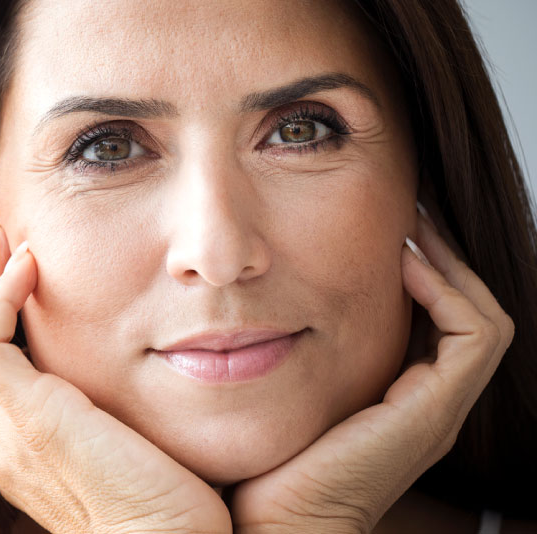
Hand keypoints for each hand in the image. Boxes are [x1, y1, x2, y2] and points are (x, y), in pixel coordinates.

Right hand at [0, 203, 231, 533]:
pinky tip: (30, 264)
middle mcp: (5, 443)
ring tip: (9, 234)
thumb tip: (158, 356)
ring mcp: (7, 436)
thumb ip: (126, 406)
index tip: (22, 262)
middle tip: (1, 232)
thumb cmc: (180, 512)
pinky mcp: (26, 422)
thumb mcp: (144, 444)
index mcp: (29, 449)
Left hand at [228, 204, 514, 533]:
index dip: (415, 272)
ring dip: (447, 265)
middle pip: (459, 314)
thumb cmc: (258, 468)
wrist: (273, 527)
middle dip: (435, 258)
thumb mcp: (271, 393)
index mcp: (393, 401)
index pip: (427, 321)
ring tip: (409, 225)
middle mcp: (423, 404)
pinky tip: (402, 262)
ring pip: (477, 319)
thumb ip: (275, 355)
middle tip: (404, 212)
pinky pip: (472, 336)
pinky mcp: (433, 412)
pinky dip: (445, 292)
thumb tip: (235, 309)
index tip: (378, 229)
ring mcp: (434, 410)